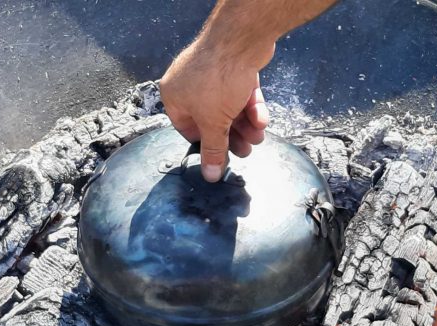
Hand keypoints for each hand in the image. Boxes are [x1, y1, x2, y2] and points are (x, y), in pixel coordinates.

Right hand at [159, 38, 271, 182]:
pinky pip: (240, 93)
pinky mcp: (233, 67)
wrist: (241, 41)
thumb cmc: (217, 78)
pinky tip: (261, 119)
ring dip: (244, 125)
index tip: (221, 157)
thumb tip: (209, 174)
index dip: (206, 144)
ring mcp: (212, 74)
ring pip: (228, 107)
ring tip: (258, 137)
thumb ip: (213, 149)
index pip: (187, 129)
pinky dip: (251, 107)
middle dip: (231, 136)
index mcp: (174, 96)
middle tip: (245, 150)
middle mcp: (189, 84)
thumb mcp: (214, 123)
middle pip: (211, 120)